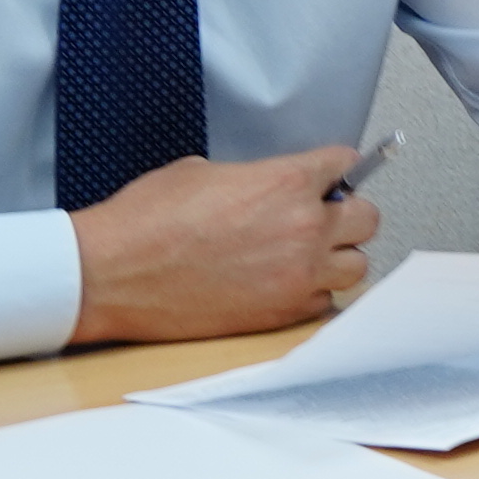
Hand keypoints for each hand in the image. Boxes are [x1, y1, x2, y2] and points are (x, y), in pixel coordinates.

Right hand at [67, 144, 377, 347]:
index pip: (346, 165)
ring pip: (355, 266)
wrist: (110, 276)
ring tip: (304, 256)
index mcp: (285, 183)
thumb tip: (270, 189)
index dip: (337, 170)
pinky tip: (283, 285)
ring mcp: (297, 275)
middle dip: (346, 215)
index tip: (332, 177)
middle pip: (368, 219)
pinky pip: (324, 302)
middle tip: (321, 219)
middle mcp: (303, 229)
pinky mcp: (282, 313)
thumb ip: (255, 179)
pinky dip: (311, 294)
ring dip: (335, 259)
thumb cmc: (144, 223)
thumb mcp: (202, 173)